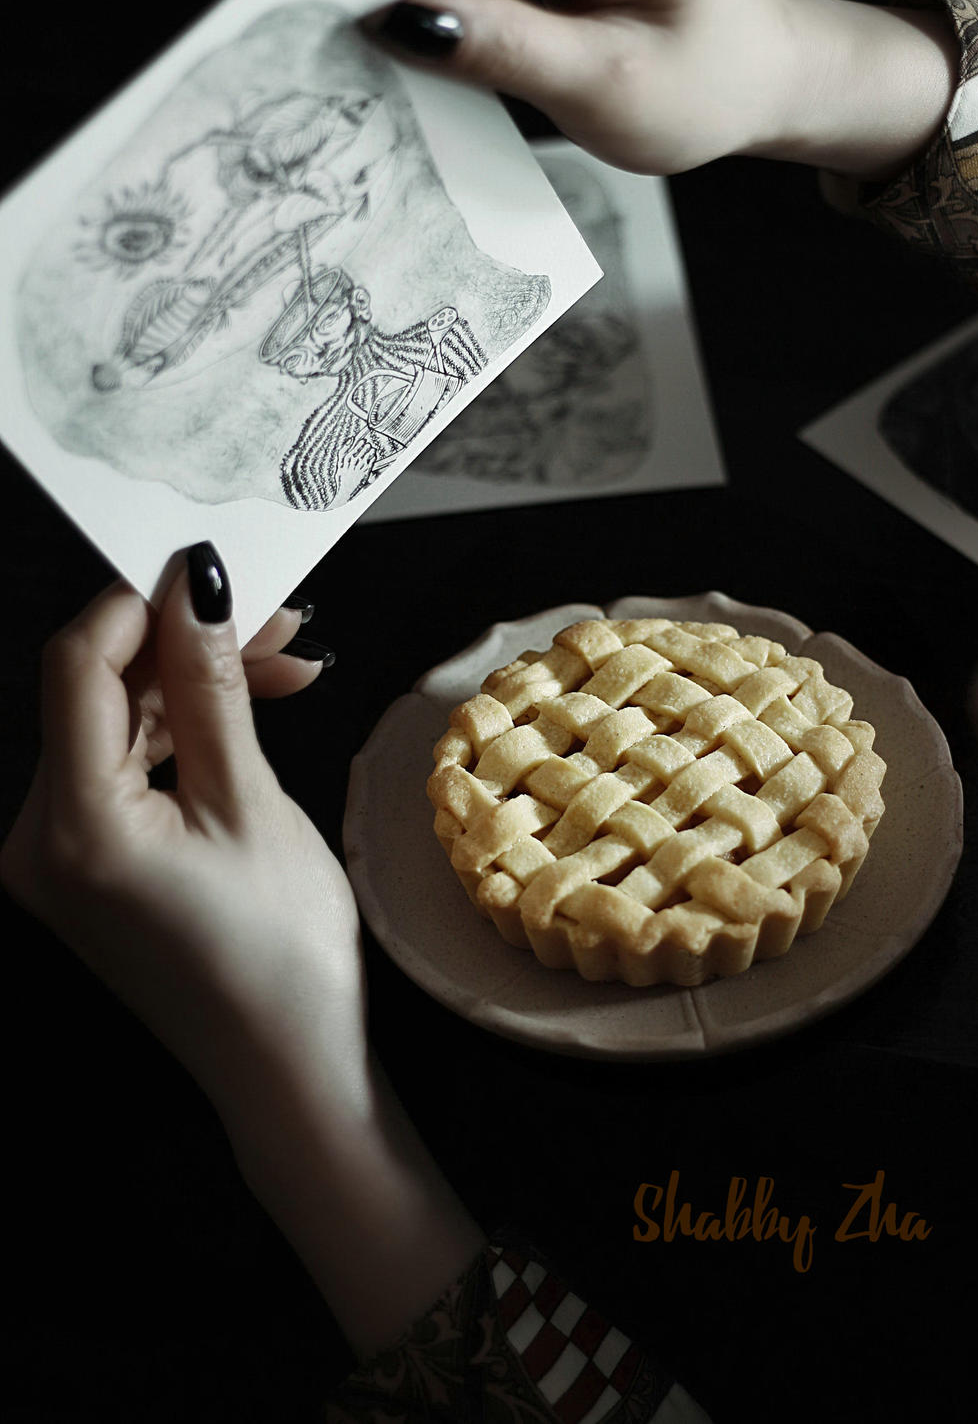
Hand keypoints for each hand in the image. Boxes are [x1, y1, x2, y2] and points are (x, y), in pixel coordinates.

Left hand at [0, 550, 363, 1125]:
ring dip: (194, 683)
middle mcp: (38, 840)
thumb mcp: (250, 802)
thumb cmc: (278, 952)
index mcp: (71, 829)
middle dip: (185, 641)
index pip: (77, 666)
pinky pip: (125, 767)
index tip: (213, 565)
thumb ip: (212, 686)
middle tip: (278, 615)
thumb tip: (198, 586)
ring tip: (288, 661)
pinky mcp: (88, 863)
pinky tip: (249, 709)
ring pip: (117, 723)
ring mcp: (57, 855)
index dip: (140, 602)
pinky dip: (183, 732)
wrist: (287, 1065)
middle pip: (97, 690)